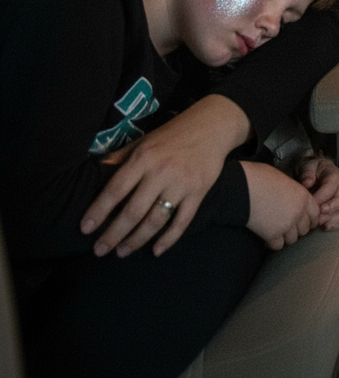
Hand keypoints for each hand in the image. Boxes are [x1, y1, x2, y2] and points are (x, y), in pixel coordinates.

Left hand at [81, 95, 249, 257]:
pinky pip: (182, 221)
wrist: (213, 125)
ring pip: (155, 220)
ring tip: (122, 252)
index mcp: (144, 157)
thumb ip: (121, 158)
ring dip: (136, 240)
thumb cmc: (173, 133)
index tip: (85, 229)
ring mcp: (182, 183)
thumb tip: (96, 173)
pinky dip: (169, 239)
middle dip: (113, 234)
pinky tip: (156, 250)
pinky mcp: (199, 191)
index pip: (116, 189)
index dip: (98, 211)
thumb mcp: (144, 141)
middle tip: (100, 250)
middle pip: (133, 211)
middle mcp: (162, 171)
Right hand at [242, 161, 319, 248]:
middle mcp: (298, 212)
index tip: (302, 222)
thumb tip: (291, 199)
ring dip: (284, 237)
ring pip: (292, 240)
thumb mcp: (283, 180)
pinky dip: (272, 242)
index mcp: (303, 196)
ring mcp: (286, 225)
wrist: (242, 187)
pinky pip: (278, 246)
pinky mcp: (272, 235)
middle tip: (285, 226)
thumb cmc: (259, 178)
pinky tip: (265, 235)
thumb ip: (292, 192)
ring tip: (274, 230)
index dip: (309, 219)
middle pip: (305, 229)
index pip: (315, 214)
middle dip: (296, 229)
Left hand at [296, 154, 338, 230]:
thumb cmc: (310, 171)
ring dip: (330, 218)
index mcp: (334, 174)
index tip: (311, 202)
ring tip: (318, 223)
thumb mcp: (307, 167)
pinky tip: (325, 227)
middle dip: (329, 209)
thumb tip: (307, 183)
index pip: (331, 185)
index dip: (322, 195)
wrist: (313, 175)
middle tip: (317, 216)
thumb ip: (307, 173)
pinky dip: (336, 224)